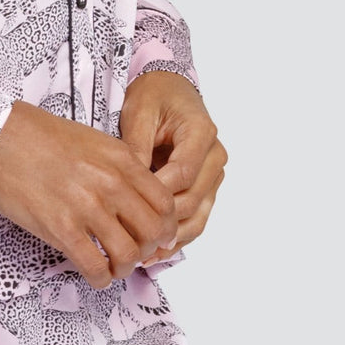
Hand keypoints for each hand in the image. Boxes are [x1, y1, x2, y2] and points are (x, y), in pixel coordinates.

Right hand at [0, 100, 179, 289]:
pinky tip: (96, 275)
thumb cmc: (36, 136)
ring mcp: (86, 207)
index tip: (159, 235)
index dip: (167, 226)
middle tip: (138, 252)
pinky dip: (101, 278)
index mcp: (121, 160)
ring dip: (125, 267)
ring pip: (128, 253)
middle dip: (151, 249)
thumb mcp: (91, 140)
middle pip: (153, 231)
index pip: (165, 202)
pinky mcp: (60, 228)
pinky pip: (95, 266)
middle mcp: (110, 183)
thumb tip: (134, 198)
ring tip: (114, 266)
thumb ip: (118, 167)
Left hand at [118, 70, 226, 261]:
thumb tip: (130, 182)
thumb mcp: (139, 112)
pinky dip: (178, 237)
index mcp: (202, 133)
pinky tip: (155, 252)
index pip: (184, 173)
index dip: (159, 194)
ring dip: (172, 237)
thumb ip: (137, 146)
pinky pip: (196, 219)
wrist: (169, 89)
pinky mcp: (206, 189)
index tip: (130, 208)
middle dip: (162, 221)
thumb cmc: (154, 96)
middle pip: (192, 199)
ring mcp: (213, 175)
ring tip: (143, 254)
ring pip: (198, 216)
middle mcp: (214, 157)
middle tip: (130, 238)